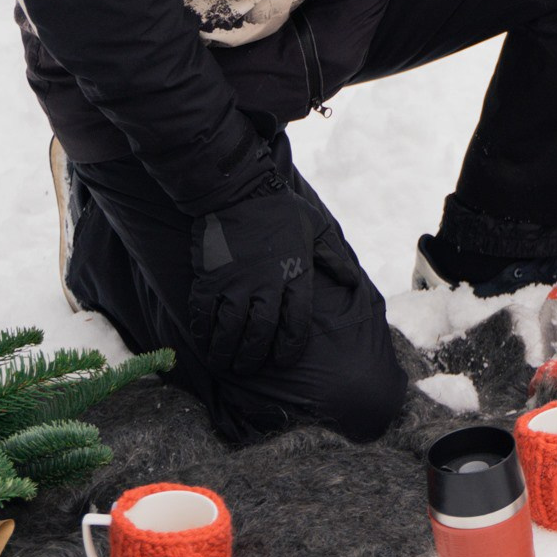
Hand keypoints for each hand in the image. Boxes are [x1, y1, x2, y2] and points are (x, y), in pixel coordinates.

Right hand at [188, 181, 362, 375]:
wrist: (238, 189)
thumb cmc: (280, 209)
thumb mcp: (316, 228)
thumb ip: (334, 258)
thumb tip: (353, 282)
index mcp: (294, 274)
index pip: (296, 323)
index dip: (289, 348)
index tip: (283, 360)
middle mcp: (265, 284)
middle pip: (260, 332)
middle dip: (254, 356)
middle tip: (248, 367)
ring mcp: (235, 282)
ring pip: (230, 329)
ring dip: (226, 351)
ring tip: (225, 363)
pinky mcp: (210, 277)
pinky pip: (203, 313)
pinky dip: (202, 332)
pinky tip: (205, 342)